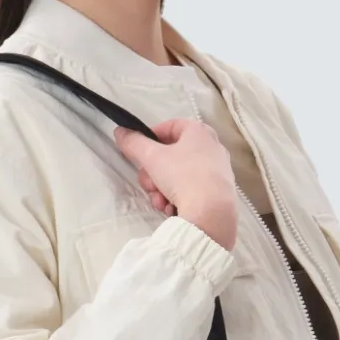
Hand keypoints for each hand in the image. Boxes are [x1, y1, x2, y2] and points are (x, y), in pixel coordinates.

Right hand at [114, 118, 238, 251]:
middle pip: (171, 156)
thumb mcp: (152, 157)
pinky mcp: (218, 193)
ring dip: (162, 190)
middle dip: (154, 174)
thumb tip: (120, 131)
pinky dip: (178, 199)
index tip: (139, 153)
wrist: (211, 212)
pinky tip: (172, 209)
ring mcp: (217, 171)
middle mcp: (211, 147)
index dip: (150, 138)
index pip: (169, 127)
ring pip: (178, 177)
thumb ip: (134, 143)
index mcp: (199, 131)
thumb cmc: (182, 176)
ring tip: (161, 202)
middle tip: (149, 186)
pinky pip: (191, 191)